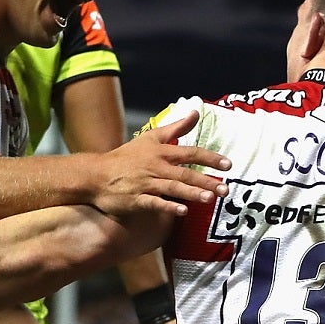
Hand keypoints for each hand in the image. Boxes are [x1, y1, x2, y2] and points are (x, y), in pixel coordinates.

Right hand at [88, 111, 229, 219]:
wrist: (97, 174)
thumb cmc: (126, 157)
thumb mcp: (150, 138)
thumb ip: (176, 127)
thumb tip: (195, 112)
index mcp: (160, 152)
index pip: (190, 153)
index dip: (210, 159)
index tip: (227, 165)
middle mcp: (155, 167)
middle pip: (185, 173)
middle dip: (206, 181)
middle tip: (224, 189)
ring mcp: (146, 184)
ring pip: (172, 188)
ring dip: (191, 193)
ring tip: (209, 198)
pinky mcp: (136, 199)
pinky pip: (154, 203)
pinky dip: (168, 206)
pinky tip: (182, 211)